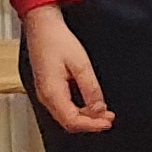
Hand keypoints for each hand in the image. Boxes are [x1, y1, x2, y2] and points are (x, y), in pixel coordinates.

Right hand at [24, 3, 110, 131]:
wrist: (42, 25)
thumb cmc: (57, 40)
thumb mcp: (81, 64)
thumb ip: (91, 88)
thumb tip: (99, 108)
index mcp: (52, 92)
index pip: (72, 121)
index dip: (92, 126)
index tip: (107, 123)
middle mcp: (45, 96)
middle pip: (69, 122)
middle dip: (90, 123)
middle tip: (108, 119)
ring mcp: (45, 93)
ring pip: (66, 116)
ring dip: (86, 117)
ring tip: (103, 112)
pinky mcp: (48, 88)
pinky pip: (63, 106)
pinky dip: (79, 109)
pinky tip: (90, 104)